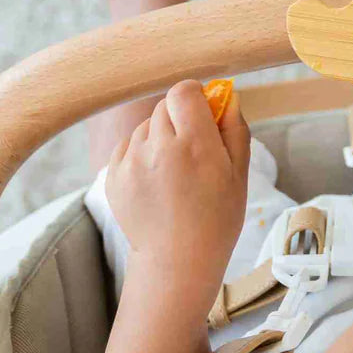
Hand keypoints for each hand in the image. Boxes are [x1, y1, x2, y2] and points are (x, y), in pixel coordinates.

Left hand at [106, 80, 249, 312]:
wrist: (177, 261)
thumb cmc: (217, 219)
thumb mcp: (239, 174)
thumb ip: (234, 129)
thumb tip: (226, 96)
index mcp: (194, 145)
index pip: (184, 92)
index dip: (196, 97)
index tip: (204, 112)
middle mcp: (158, 148)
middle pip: (164, 106)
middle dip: (180, 118)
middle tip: (193, 149)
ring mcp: (130, 162)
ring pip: (145, 127)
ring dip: (160, 137)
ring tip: (174, 172)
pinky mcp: (113, 176)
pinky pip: (127, 146)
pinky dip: (141, 154)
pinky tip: (157, 181)